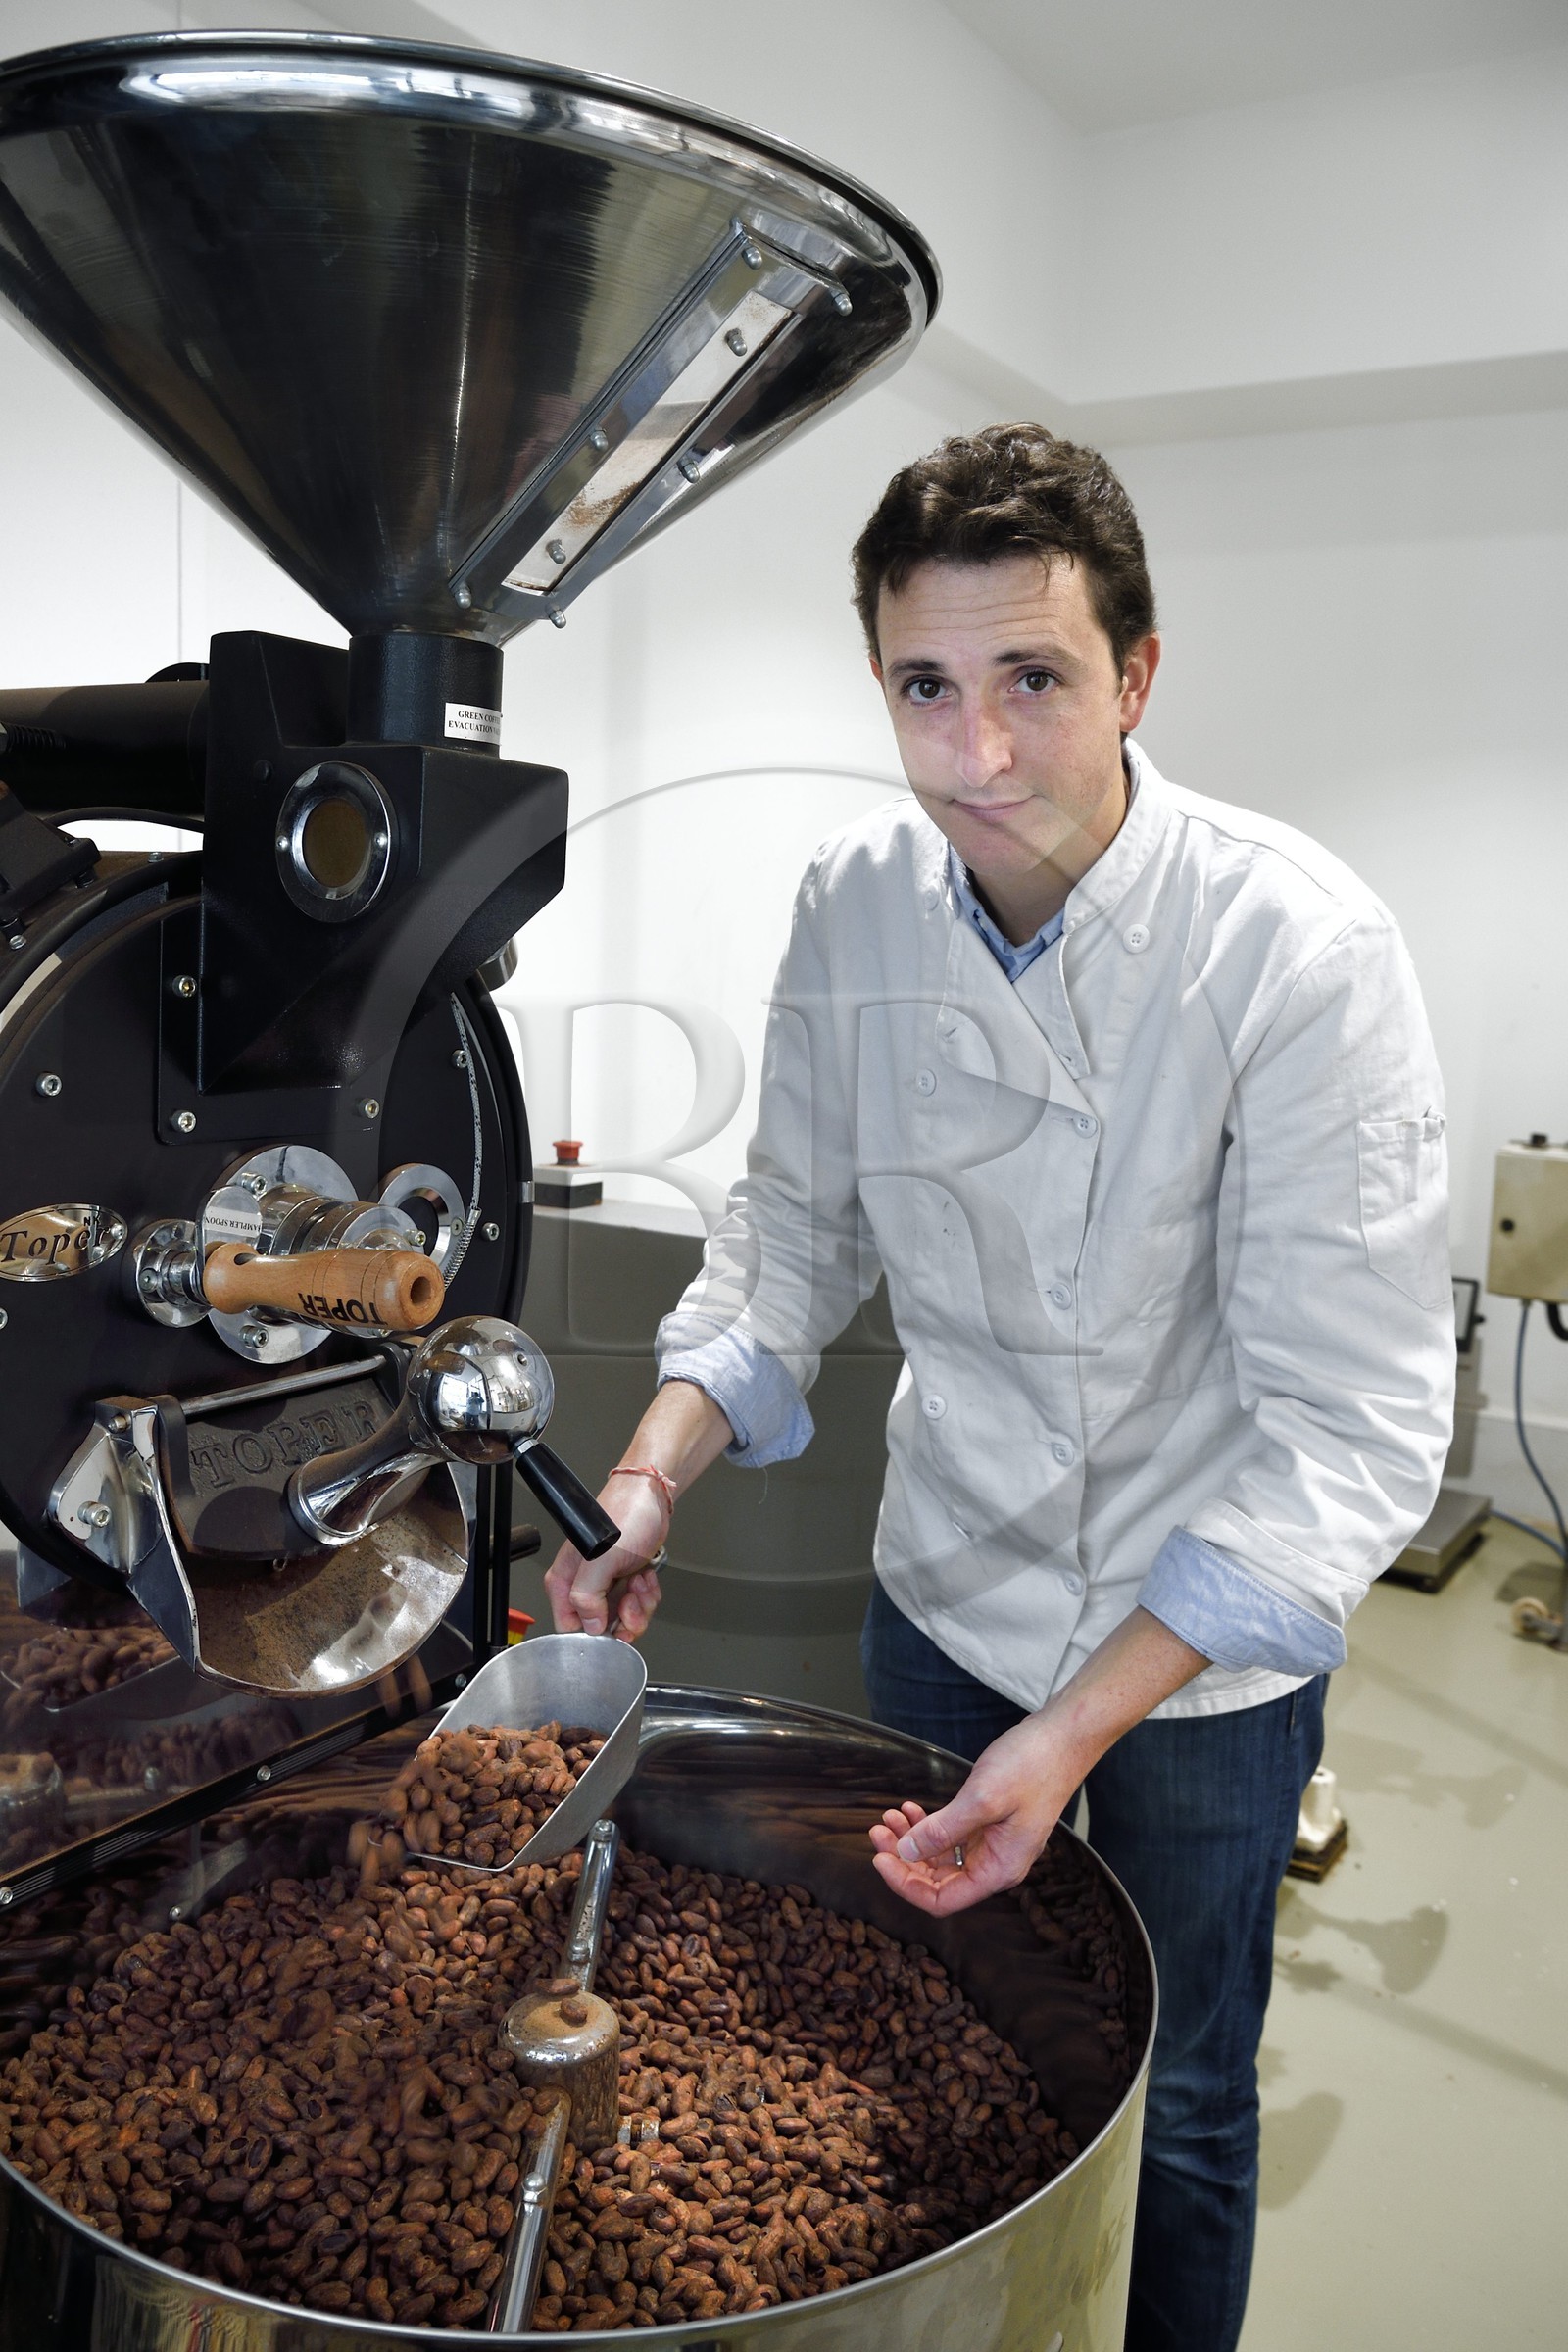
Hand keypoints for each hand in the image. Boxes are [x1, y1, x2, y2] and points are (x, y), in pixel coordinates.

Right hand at [544, 1473, 666, 1641]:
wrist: (651, 1497)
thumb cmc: (626, 1515)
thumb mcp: (603, 1558)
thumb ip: (587, 1595)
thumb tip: (589, 1626)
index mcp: (565, 1582)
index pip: (569, 1628)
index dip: (593, 1633)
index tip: (611, 1624)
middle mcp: (582, 1586)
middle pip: (600, 1628)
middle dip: (624, 1618)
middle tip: (631, 1598)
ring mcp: (605, 1585)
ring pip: (622, 1619)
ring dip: (639, 1605)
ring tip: (639, 1580)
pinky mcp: (624, 1582)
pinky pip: (637, 1606)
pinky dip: (647, 1595)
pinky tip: (645, 1576)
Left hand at [868, 1710, 1083, 1915]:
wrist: (1062, 1737)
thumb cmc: (1032, 1767)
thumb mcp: (982, 1800)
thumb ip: (942, 1831)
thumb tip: (905, 1854)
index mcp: (999, 1870)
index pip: (943, 1900)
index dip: (906, 1885)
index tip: (880, 1859)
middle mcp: (996, 1864)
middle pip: (938, 1880)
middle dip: (904, 1859)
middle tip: (877, 1831)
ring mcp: (993, 1843)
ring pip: (941, 1856)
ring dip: (911, 1840)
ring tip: (888, 1817)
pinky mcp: (989, 1822)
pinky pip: (951, 1835)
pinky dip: (928, 1824)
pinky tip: (910, 1809)